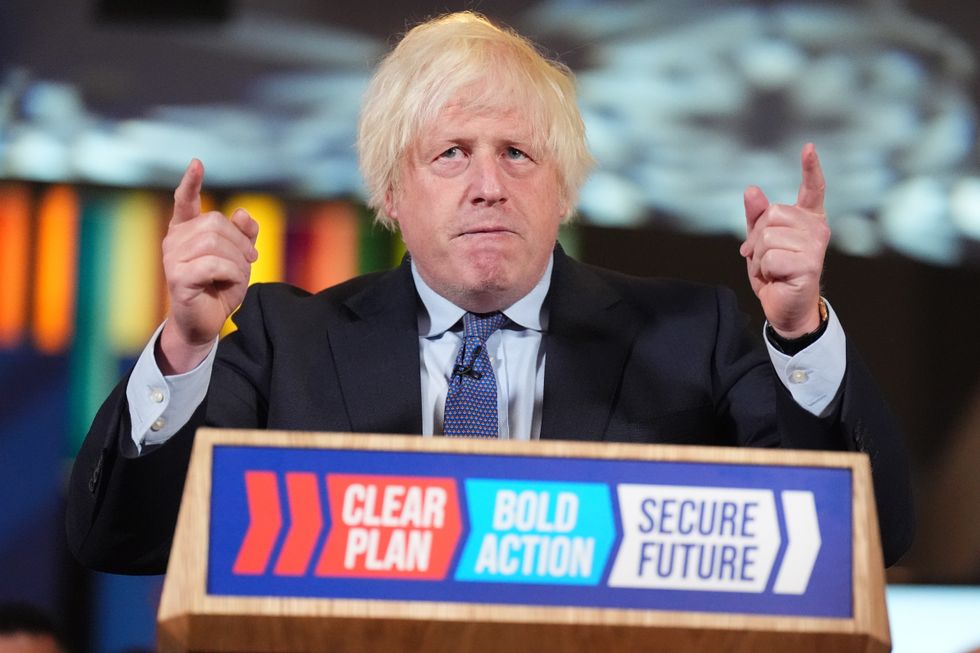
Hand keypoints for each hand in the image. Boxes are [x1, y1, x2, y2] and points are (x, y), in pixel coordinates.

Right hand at [157, 160, 258, 373]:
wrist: (207, 322)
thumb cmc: (220, 288)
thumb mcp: (239, 259)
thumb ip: (243, 235)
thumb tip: (242, 214)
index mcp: (186, 231)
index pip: (184, 201)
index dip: (191, 182)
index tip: (197, 163)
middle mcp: (174, 240)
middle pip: (215, 222)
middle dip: (240, 242)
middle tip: (249, 261)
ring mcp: (172, 258)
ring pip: (215, 243)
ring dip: (237, 260)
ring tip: (236, 275)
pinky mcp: (177, 277)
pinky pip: (213, 264)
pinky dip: (231, 273)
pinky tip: (230, 282)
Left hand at [740, 143, 829, 338]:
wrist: (784, 307)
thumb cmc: (775, 273)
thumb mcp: (760, 242)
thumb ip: (756, 217)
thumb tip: (751, 190)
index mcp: (807, 219)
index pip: (812, 189)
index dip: (811, 168)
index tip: (808, 148)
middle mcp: (817, 229)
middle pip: (772, 214)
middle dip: (758, 237)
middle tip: (766, 257)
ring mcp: (815, 246)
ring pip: (768, 236)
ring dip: (760, 256)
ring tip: (772, 269)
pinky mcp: (809, 265)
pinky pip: (770, 258)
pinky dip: (764, 271)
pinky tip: (777, 278)